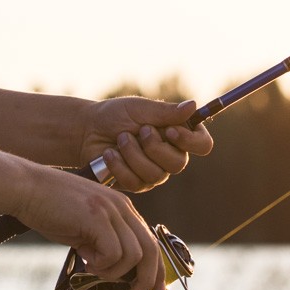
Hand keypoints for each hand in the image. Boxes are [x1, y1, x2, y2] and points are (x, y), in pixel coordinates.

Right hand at [14, 165, 165, 289]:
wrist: (26, 187)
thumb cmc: (50, 209)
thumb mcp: (85, 225)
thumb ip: (103, 242)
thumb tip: (114, 272)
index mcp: (122, 207)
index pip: (150, 241)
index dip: (156, 269)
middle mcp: (121, 206)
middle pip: (150, 249)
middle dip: (146, 280)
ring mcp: (110, 210)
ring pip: (133, 254)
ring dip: (114, 272)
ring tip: (92, 268)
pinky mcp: (96, 217)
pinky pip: (113, 253)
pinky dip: (101, 264)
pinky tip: (84, 258)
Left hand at [80, 97, 214, 192]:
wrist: (87, 130)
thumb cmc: (115, 115)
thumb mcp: (140, 109)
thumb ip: (166, 112)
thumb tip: (193, 105)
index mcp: (177, 134)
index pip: (202, 145)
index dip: (190, 141)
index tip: (170, 131)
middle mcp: (170, 155)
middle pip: (178, 163)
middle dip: (154, 146)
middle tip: (138, 131)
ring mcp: (154, 172)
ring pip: (155, 174)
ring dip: (133, 154)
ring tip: (120, 139)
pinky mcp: (136, 184)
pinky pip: (135, 182)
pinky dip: (119, 165)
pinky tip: (110, 153)